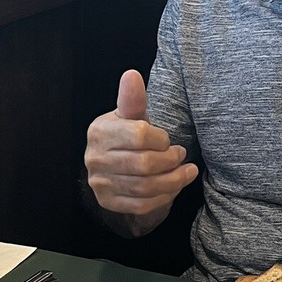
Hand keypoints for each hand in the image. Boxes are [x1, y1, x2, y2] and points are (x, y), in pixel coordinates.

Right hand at [84, 70, 198, 233]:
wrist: (112, 168)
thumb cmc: (126, 137)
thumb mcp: (130, 116)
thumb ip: (133, 99)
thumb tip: (132, 75)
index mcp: (100, 131)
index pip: (140, 136)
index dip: (161, 139)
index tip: (169, 140)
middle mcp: (95, 158)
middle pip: (144, 164)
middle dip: (171, 161)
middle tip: (182, 155)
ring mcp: (100, 183)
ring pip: (146, 188)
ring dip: (173, 181)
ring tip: (186, 172)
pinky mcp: (109, 202)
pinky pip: (142, 205)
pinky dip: (164, 197)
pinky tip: (174, 187)